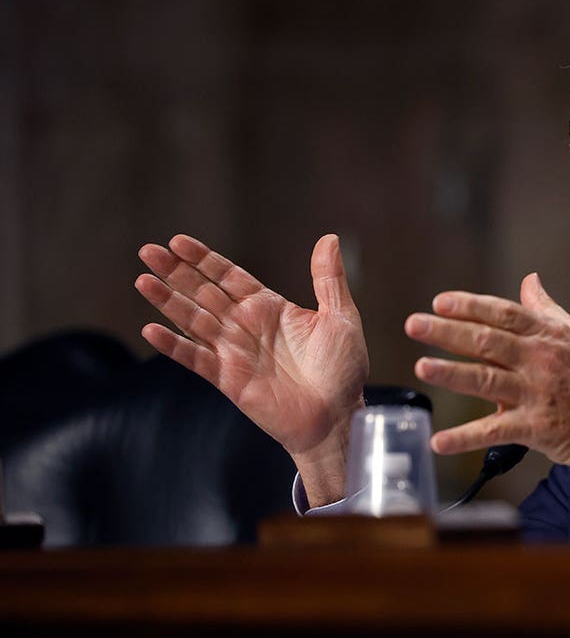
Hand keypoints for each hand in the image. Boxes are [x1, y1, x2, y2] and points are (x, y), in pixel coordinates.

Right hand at [135, 234, 368, 505]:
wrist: (337, 416)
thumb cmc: (343, 370)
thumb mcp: (341, 317)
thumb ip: (328, 279)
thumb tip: (329, 238)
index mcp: (270, 308)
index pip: (228, 276)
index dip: (203, 259)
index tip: (178, 241)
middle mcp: (246, 326)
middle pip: (202, 292)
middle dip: (175, 271)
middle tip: (148, 250)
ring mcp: (234, 352)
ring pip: (192, 320)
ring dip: (167, 301)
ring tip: (142, 280)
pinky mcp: (228, 379)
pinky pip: (195, 358)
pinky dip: (173, 345)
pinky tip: (151, 329)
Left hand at [404, 273, 569, 474]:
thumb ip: (546, 308)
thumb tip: (529, 279)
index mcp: (547, 335)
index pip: (503, 313)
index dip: (471, 306)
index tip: (439, 302)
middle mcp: (540, 360)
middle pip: (487, 341)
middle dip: (448, 332)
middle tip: (414, 325)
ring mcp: (537, 393)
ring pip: (487, 380)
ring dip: (452, 374)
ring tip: (422, 367)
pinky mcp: (536, 428)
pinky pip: (495, 431)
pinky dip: (466, 438)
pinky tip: (439, 441)